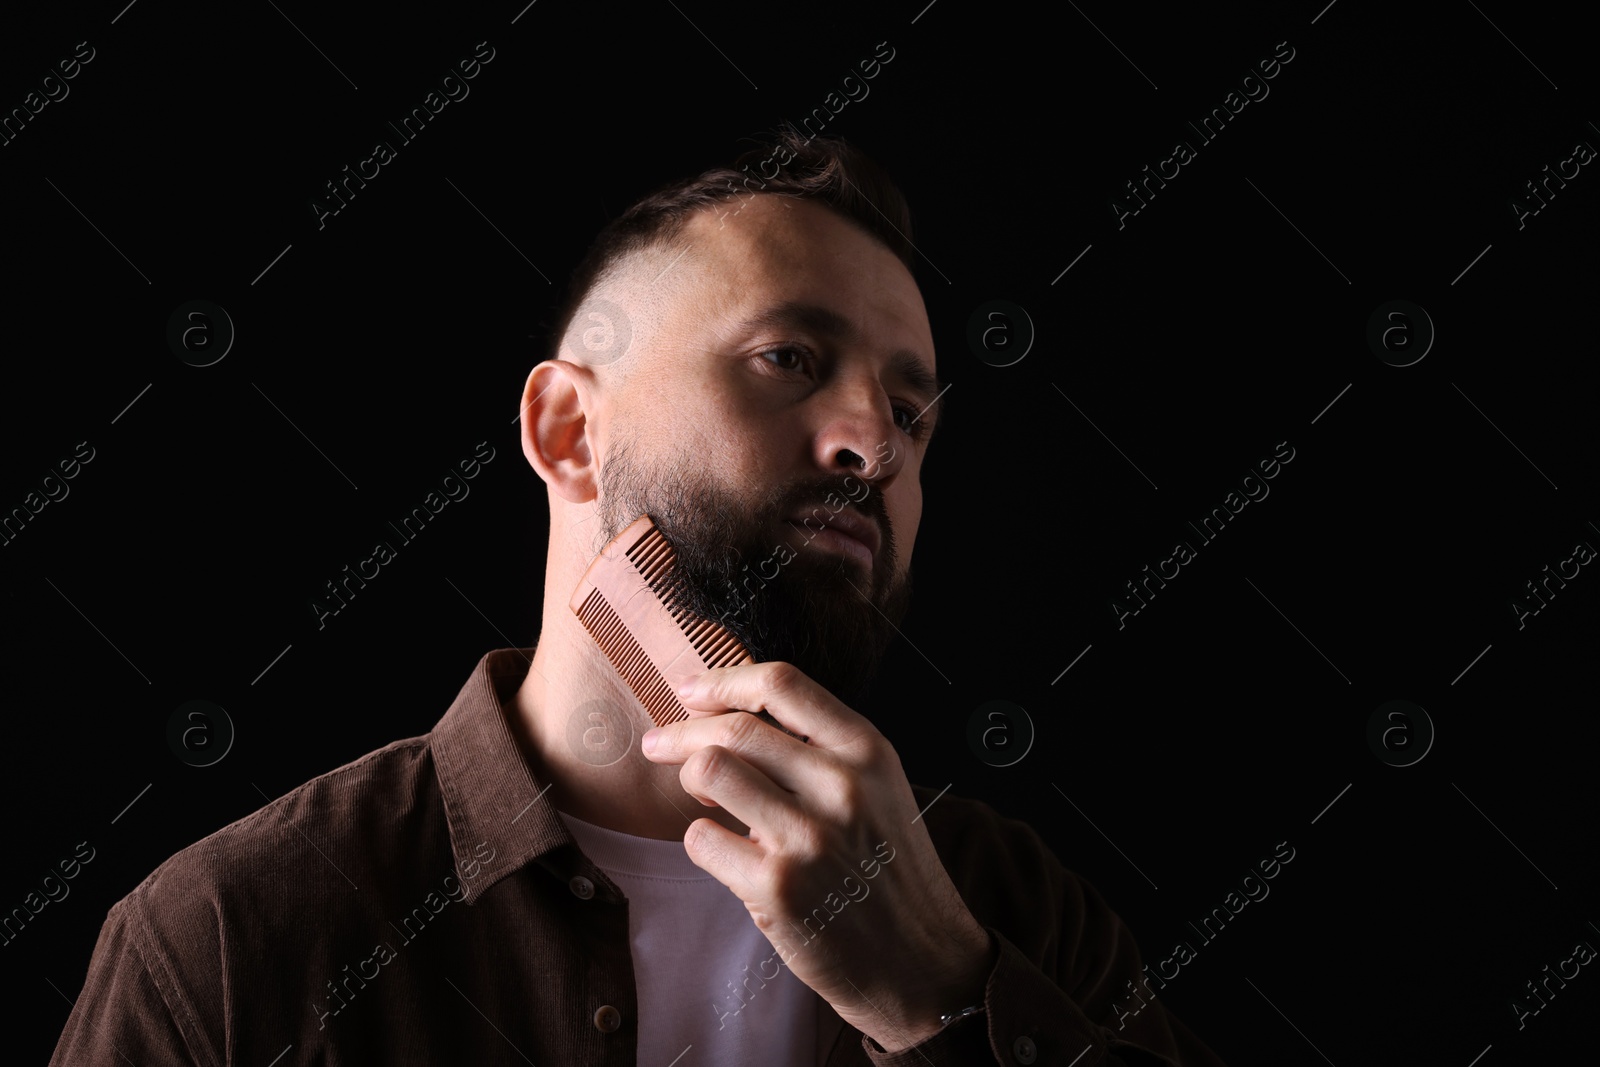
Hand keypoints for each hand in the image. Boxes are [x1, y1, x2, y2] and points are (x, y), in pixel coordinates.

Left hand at [640, 661, 995, 1051]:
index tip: (691, 689)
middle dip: (681, 731)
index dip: (724, 680)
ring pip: (710, 771)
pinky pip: (702, 840)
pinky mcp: (777, 888)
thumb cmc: (888, 871)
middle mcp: (841, 786)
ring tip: (702, 799)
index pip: (782, 684)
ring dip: (689, 779)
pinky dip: (702, 842)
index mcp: (868, 751)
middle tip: (658, 742)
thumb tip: (730, 718)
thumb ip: (821, 750)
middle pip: (734, 728)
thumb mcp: (879, 790)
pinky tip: (725, 853)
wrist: (922, 962)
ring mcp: (808, 837)